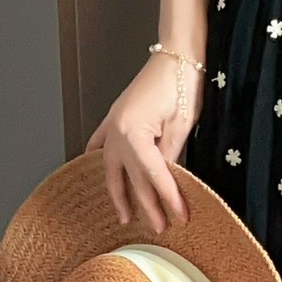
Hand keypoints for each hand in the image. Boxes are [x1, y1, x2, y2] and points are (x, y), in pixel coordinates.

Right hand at [84, 53, 200, 232]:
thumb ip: (171, 156)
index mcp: (133, 133)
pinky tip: (100, 174)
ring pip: (112, 169)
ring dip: (120, 194)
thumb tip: (169, 180)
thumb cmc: (181, 83)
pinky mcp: (116, 118)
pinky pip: (101, 146)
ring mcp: (113, 125)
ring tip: (126, 216)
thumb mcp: (181, 124)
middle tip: (161, 227)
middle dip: (148, 205)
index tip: (180, 215)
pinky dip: (99, 162)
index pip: (153, 175)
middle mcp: (117, 132)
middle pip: (132, 178)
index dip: (169, 198)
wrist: (175, 55)